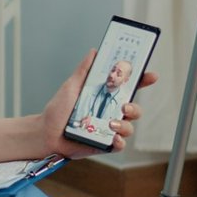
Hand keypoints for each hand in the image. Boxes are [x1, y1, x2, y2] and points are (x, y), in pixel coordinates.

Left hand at [41, 51, 157, 157]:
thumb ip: (84, 71)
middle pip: (134, 109)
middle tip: (125, 105)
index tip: (151, 75)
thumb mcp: (71, 87)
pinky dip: (119, 141)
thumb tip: (95, 52)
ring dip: (125, 124)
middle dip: (135, 107)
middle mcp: (110, 113)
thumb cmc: (57, 111)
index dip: (142, 81)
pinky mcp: (104, 145)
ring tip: (111, 123)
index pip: (128, 88)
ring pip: (129, 127)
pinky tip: (113, 137)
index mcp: (105, 97)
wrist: (45, 133)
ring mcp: (108, 129)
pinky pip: (120, 144)